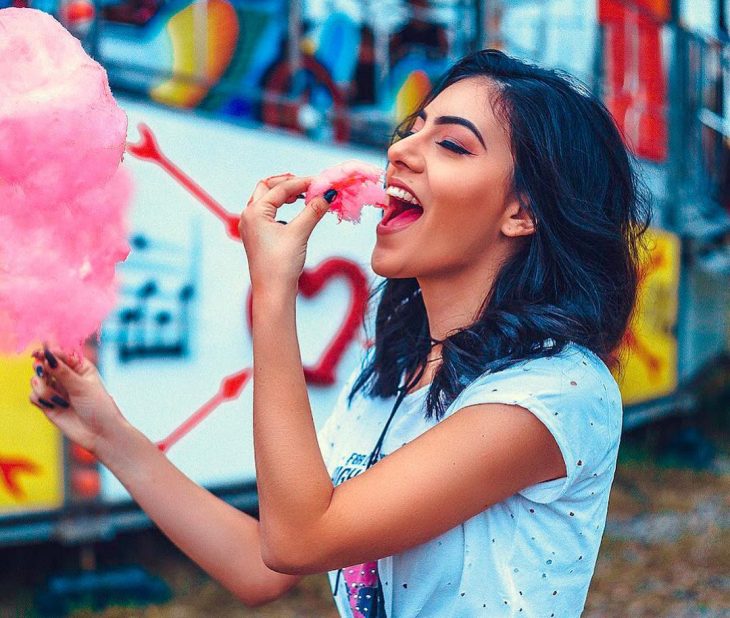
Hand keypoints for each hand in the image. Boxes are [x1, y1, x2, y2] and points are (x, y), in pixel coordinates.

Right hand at [29, 346, 126, 456]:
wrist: (100, 433)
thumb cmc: (99, 407)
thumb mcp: (82, 386)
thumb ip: (63, 372)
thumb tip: (48, 355)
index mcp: (80, 366)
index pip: (60, 353)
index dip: (48, 351)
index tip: (40, 353)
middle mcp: (66, 376)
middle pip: (44, 364)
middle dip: (43, 370)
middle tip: (45, 373)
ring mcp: (56, 390)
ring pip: (37, 381)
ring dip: (45, 390)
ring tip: (60, 400)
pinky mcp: (48, 404)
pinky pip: (33, 396)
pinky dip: (41, 400)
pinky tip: (53, 406)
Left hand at [238, 174, 335, 289]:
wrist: (273, 293)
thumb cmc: (281, 265)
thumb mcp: (299, 233)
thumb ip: (313, 211)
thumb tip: (328, 195)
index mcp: (255, 212)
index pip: (281, 188)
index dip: (302, 182)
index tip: (321, 182)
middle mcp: (249, 216)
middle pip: (267, 187)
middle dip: (287, 183)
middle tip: (308, 184)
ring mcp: (251, 227)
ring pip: (266, 200)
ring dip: (284, 194)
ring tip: (303, 196)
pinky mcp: (257, 237)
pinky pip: (267, 213)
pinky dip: (281, 207)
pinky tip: (295, 213)